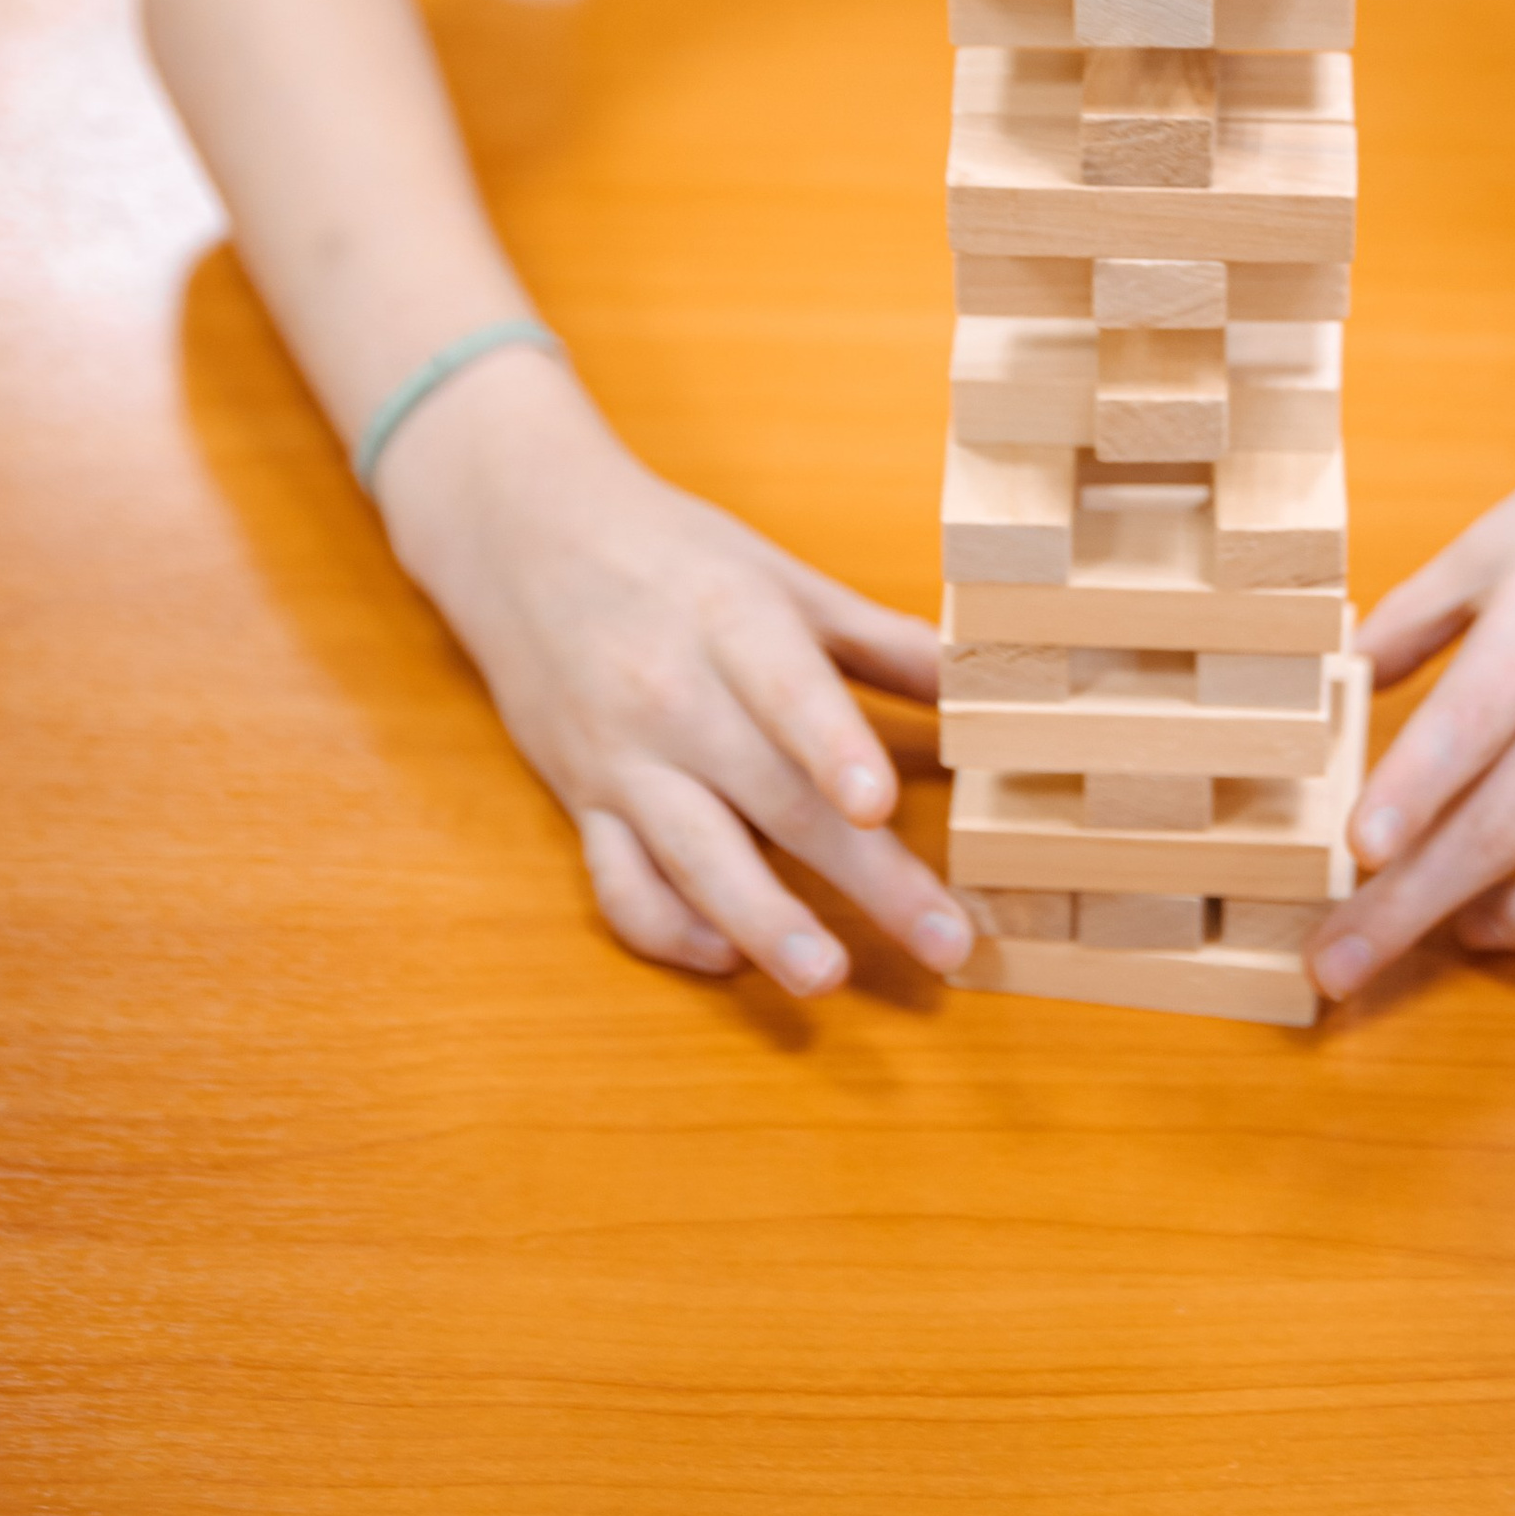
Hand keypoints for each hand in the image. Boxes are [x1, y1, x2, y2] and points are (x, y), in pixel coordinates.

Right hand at [381, 355, 969, 997]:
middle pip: (771, 797)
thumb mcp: (782, 576)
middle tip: (942, 942)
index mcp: (731, 623)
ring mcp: (622, 759)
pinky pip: (620, 885)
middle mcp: (673, 698)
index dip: (832, 749)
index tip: (879, 805)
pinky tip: (730, 953)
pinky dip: (671, 930)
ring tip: (825, 977)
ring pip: (691, 857)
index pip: (787, 691)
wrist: (524, 538)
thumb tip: (989, 682)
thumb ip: (882, 638)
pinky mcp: (582, 804)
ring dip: (762, 925)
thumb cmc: (674, 556)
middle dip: (862, 879)